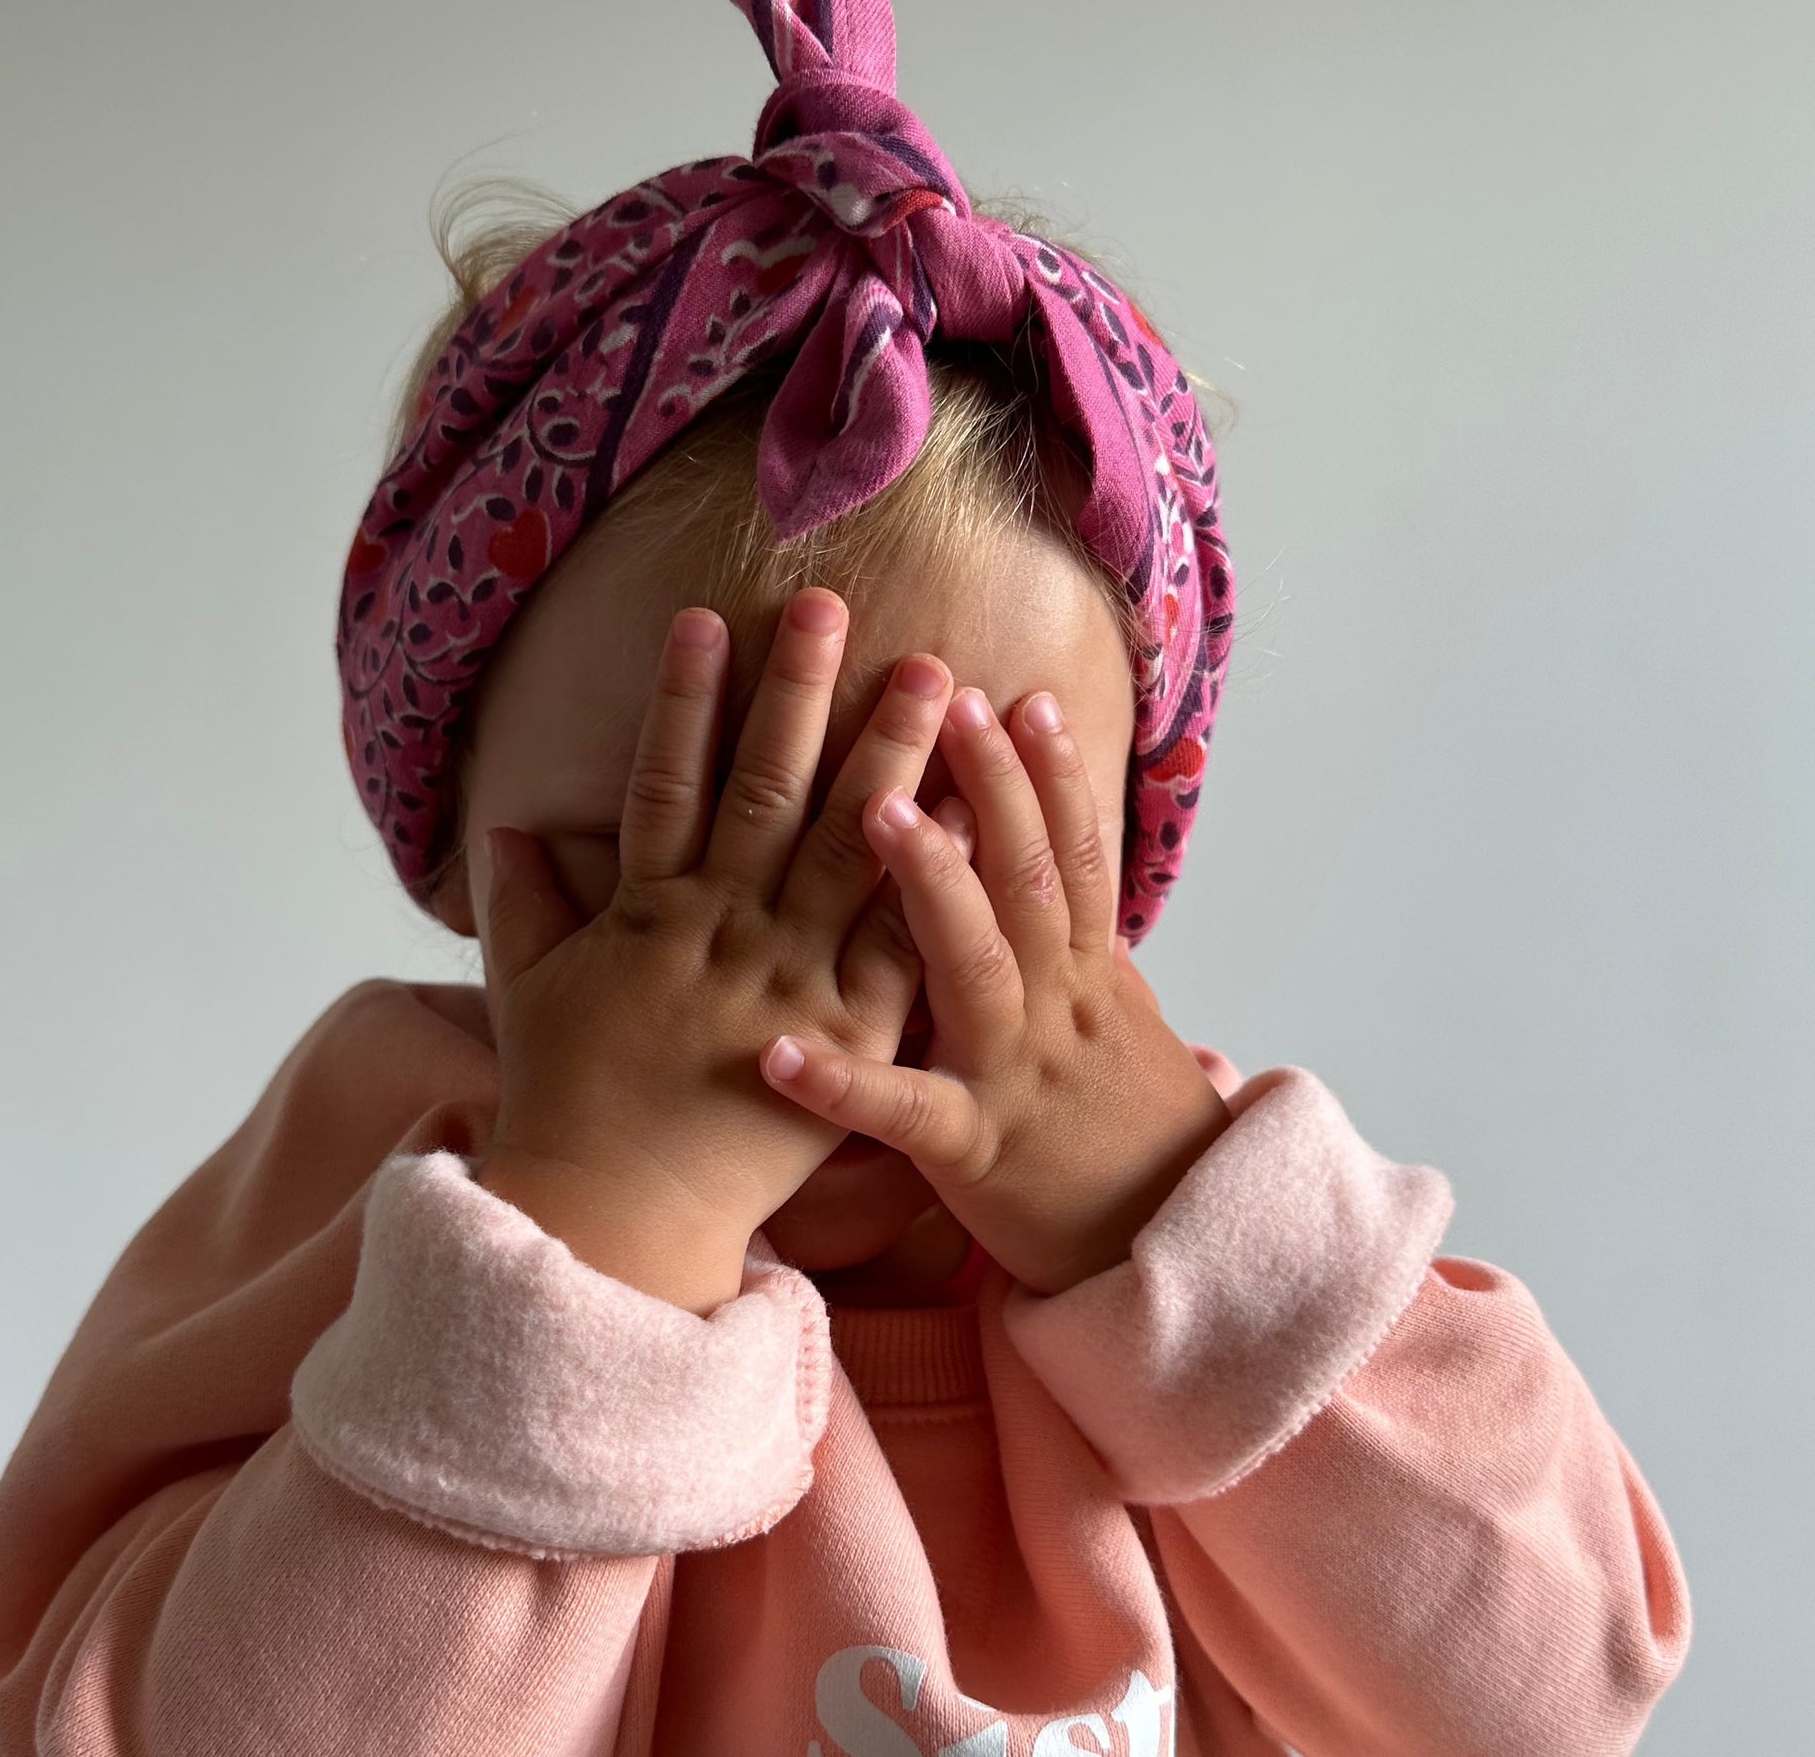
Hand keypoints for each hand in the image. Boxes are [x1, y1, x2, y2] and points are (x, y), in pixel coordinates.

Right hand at [473, 589, 972, 1257]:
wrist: (618, 1218)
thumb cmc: (570, 1105)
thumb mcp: (526, 993)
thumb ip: (519, 903)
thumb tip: (500, 826)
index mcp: (649, 914)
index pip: (665, 783)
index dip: (682, 699)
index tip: (703, 619)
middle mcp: (723, 931)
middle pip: (767, 792)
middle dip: (800, 693)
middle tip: (834, 605)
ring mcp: (790, 981)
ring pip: (849, 848)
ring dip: (891, 755)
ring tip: (934, 678)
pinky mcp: (848, 1038)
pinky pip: (901, 944)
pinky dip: (937, 877)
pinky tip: (973, 811)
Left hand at [754, 683, 1233, 1296]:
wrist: (1169, 1252)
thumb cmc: (1121, 1126)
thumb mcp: (1114, 1017)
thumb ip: (1076, 937)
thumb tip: (1055, 848)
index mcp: (1085, 974)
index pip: (1076, 856)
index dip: (1053, 776)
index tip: (1024, 697)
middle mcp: (1057, 1007)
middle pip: (1031, 882)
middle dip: (995, 788)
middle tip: (953, 700)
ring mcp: (1016, 1075)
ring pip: (978, 969)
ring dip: (932, 888)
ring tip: (883, 813)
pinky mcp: (975, 1153)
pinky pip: (907, 1115)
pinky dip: (846, 1086)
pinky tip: (781, 1052)